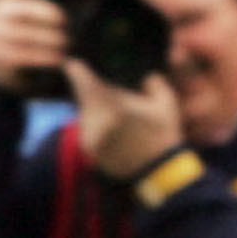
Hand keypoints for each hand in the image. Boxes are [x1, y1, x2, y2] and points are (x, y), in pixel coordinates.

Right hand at [0, 0, 69, 92]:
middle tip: (65, 22)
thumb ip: (55, 7)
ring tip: (66, 45)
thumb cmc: (35, 38)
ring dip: (48, 40)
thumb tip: (92, 0)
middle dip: (46, 14)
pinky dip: (42, 58)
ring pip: (24, 34)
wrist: (12, 70)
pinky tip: (57, 60)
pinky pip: (22, 55)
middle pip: (23, 8)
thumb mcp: (40, 20)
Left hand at [70, 61, 183, 178]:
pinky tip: (121, 137)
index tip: (70, 64)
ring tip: (126, 125)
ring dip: (100, 113)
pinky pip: (90, 132)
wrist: (159, 173)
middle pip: (87, 98)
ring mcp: (91, 138)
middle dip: (99, 95)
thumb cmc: (164, 135)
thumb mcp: (166, 103)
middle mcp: (95, 122)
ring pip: (88, 115)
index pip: (84, 82)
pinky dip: (101, 130)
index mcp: (112, 105)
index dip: (75, 71)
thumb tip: (146, 78)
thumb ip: (154, 83)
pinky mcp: (90, 152)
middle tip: (123, 106)